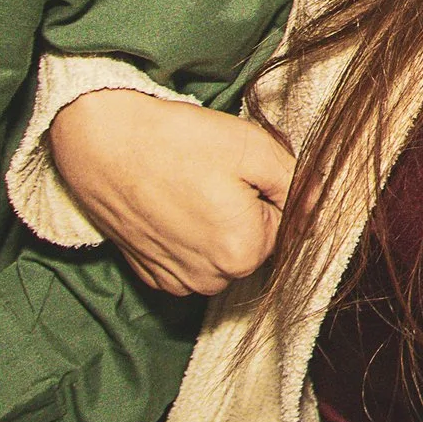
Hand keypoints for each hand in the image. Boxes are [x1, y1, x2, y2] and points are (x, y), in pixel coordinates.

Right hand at [50, 90, 294, 295]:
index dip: (272, 191)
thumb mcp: (254, 148)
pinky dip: (190, 238)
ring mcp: (177, 281)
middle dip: (247, 210)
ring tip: (191, 188)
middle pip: (256, 243)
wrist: (103, 142)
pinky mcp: (151, 275)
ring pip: (224, 254)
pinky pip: (192, 261)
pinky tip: (172, 206)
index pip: (287, 225)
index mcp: (244, 250)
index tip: (241, 170)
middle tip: (215, 175)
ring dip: (218, 226)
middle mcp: (211, 279)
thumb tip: (320, 207)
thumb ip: (296, 184)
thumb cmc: (179, 140)